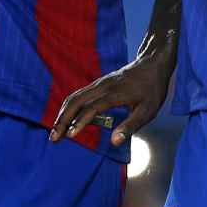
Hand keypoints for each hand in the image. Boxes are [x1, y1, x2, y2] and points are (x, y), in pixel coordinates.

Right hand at [48, 45, 172, 146]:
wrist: (152, 64)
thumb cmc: (152, 89)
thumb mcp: (148, 111)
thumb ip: (130, 126)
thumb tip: (115, 142)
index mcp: (114, 94)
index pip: (91, 108)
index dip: (80, 122)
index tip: (69, 136)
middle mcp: (102, 87)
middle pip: (76, 101)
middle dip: (62, 120)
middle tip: (54, 138)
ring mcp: (98, 84)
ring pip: (74, 97)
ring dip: (62, 114)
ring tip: (55, 131)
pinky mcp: (98, 84)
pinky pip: (78, 95)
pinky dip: (69, 107)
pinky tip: (66, 118)